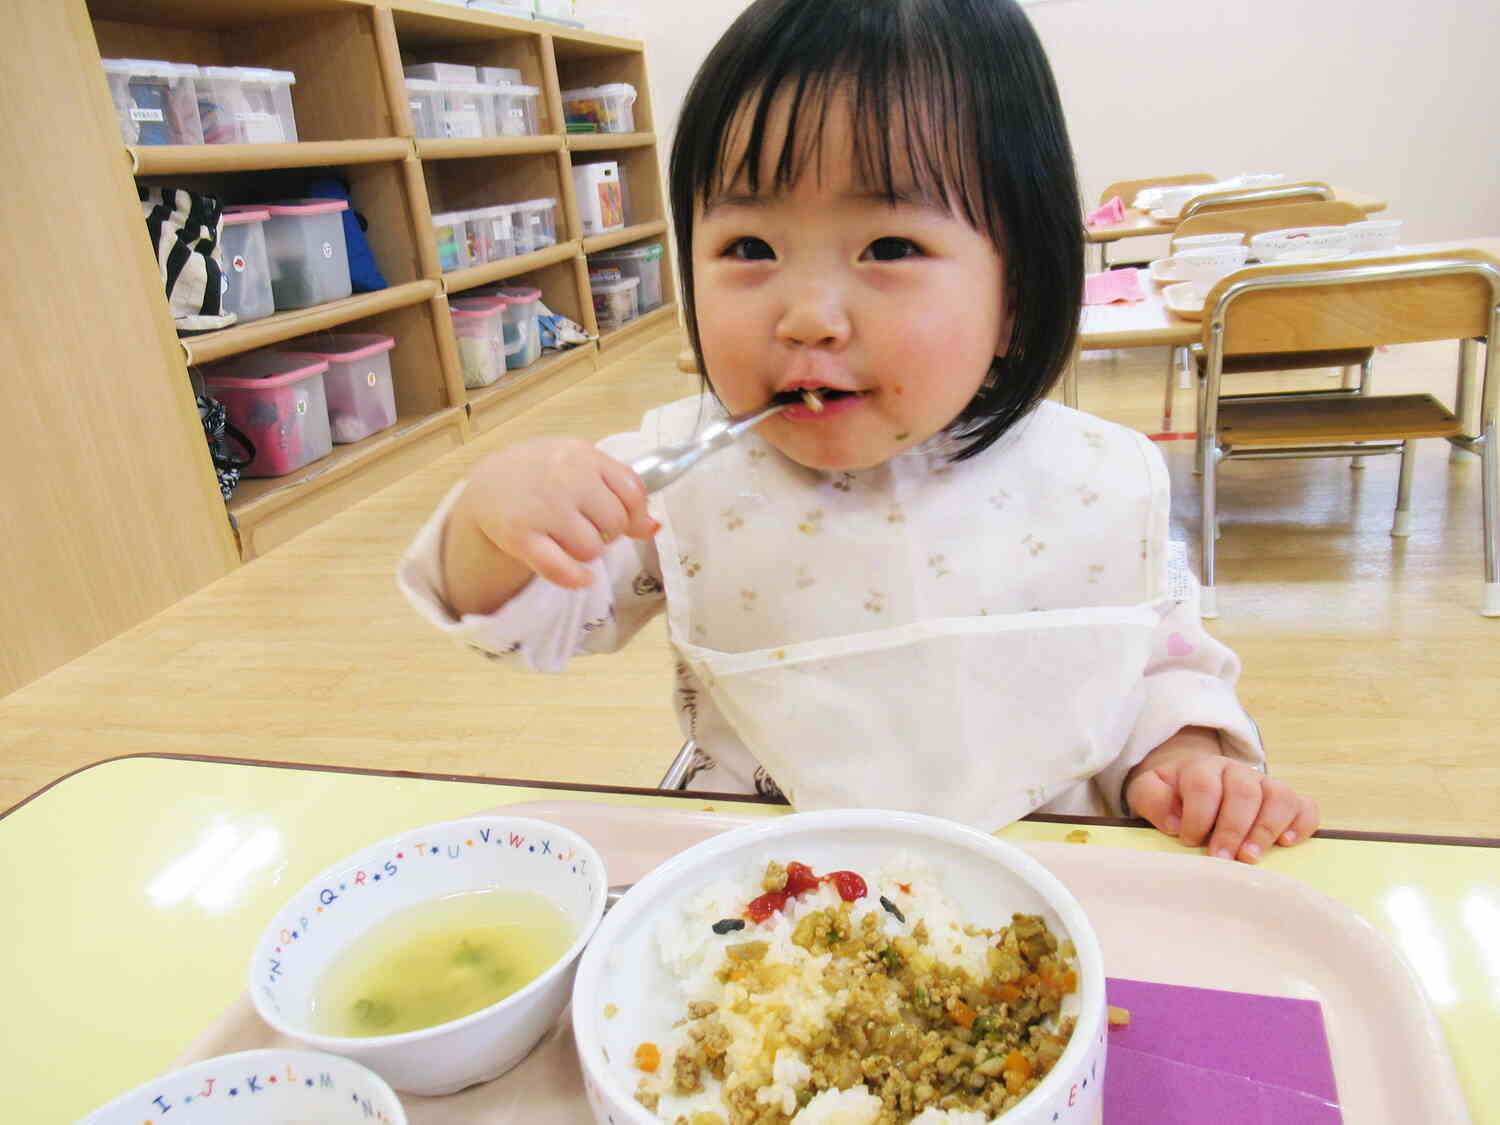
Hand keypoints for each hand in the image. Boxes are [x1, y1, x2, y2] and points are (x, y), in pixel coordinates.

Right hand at [444, 438, 656, 613]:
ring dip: (586, 552)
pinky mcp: (520, 536)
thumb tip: (653, 528)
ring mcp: (542, 508)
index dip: (633, 513)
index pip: (632, 492)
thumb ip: (620, 490)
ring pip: (591, 548)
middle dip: (607, 532)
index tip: (621, 518)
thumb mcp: (582, 467)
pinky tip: (581, 578)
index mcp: (584, 456)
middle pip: (614, 523)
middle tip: (586, 526)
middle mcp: (565, 478)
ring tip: (568, 538)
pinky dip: (576, 578)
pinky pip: (560, 568)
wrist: (490, 482)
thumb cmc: (545, 474)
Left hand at [1125, 727, 1318, 862]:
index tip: (1189, 840)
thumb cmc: (1172, 796)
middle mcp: (1236, 772)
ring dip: (1266, 828)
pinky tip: (1286, 844)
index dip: (1198, 815)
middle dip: (1232, 828)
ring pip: (1278, 796)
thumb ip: (1152, 799)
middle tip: (1222, 858)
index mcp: (1202, 767)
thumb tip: (1174, 823)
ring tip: (1250, 857)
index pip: (1204, 785)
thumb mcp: (1149, 791)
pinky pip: (1305, 807)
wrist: (1194, 784)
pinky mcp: (1287, 801)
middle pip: (1243, 791)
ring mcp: (1265, 785)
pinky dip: (1301, 825)